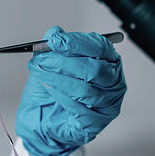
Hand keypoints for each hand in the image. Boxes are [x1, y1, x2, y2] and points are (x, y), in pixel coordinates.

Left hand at [16, 27, 125, 155]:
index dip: (76, 42)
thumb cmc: (51, 91)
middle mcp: (113, 81)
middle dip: (65, 63)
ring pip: (86, 90)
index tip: (55, 40)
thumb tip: (54, 32)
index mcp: (107, 61)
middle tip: (43, 60)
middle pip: (96, 69)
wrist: (41, 121)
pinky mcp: (97, 122)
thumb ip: (53, 47)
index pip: (100, 46)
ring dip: (58, 80)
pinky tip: (49, 91)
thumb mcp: (47, 64)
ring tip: (41, 75)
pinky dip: (60, 97)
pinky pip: (79, 109)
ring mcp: (108, 103)